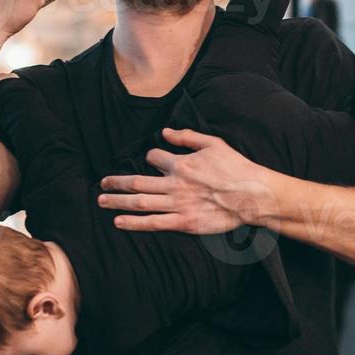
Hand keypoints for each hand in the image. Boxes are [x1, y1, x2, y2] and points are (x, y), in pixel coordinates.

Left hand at [97, 128, 274, 233]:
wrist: (252, 194)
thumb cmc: (236, 167)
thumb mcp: (214, 143)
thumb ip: (187, 137)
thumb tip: (166, 132)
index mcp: (182, 164)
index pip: (154, 158)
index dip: (148, 158)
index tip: (149, 160)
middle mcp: (175, 184)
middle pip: (137, 182)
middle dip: (117, 182)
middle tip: (102, 184)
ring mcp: (178, 204)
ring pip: (140, 202)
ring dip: (118, 201)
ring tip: (102, 201)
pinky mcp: (184, 222)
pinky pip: (154, 223)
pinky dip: (134, 222)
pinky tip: (119, 222)